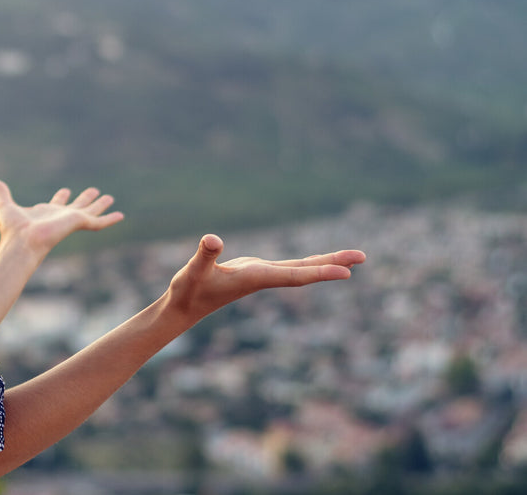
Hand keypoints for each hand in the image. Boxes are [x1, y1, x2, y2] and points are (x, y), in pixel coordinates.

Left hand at [0, 178, 124, 259]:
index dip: (61, 197)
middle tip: (94, 191)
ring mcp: (70, 221)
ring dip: (100, 205)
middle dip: (85, 199)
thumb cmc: (12, 228)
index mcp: (45, 213)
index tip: (65, 190)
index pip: (56, 204)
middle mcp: (59, 217)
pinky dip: (109, 219)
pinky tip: (120, 215)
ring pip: (89, 211)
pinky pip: (98, 222)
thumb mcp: (4, 204)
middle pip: (76, 206)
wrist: (22, 242)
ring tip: (110, 197)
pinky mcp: (78, 223)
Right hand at [165, 234, 365, 323]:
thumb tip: (212, 239)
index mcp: (254, 278)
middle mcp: (264, 278)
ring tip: (353, 257)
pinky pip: (291, 267)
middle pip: (305, 272)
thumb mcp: (194, 272)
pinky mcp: (257, 272)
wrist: (184, 310)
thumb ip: (204, 255)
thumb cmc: (188, 291)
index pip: (294, 276)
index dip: (319, 272)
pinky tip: (319, 260)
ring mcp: (262, 276)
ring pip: (301, 269)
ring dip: (326, 262)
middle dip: (333, 263)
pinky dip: (309, 262)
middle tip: (363, 256)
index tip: (347, 272)